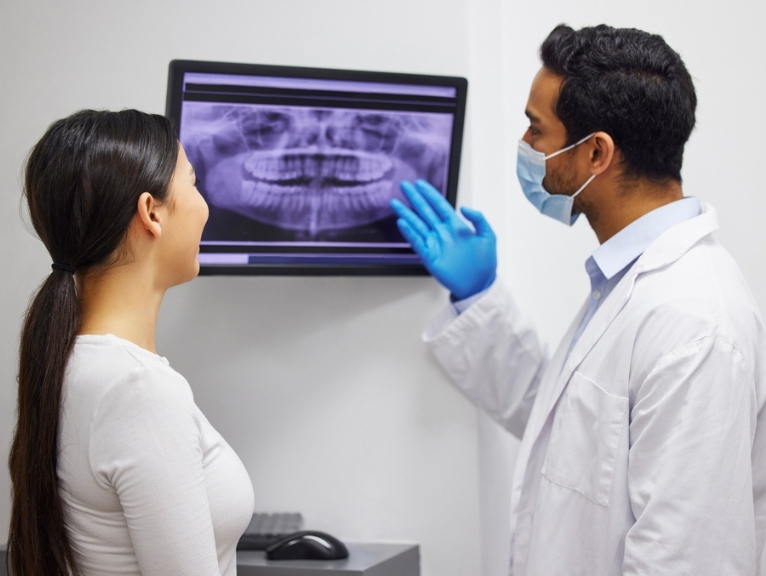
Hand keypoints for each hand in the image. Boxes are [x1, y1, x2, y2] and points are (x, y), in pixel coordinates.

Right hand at [390, 179, 496, 300]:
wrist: (480, 285)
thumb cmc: (485, 264)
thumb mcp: (489, 236)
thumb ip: (479, 219)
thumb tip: (464, 207)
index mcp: (456, 226)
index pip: (440, 205)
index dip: (430, 194)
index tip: (420, 184)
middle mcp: (443, 233)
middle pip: (425, 211)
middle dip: (414, 198)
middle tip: (404, 186)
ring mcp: (435, 244)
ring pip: (417, 225)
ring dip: (406, 214)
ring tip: (395, 203)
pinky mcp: (430, 257)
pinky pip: (417, 242)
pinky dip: (409, 233)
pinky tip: (402, 223)